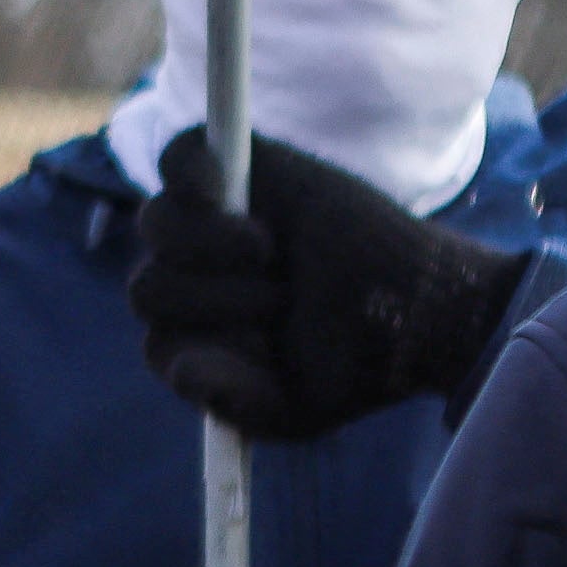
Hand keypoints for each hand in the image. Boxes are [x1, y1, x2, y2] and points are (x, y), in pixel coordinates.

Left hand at [128, 130, 523, 442]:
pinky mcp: (237, 170)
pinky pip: (178, 158)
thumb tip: (184, 372)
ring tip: (267, 251)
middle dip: (214, 301)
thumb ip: (235, 404)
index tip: (262, 346)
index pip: (161, 343)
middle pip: (150, 287)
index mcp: (197, 338)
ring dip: (207, 246)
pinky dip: (192, 172)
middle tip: (279, 299)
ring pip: (158, 226)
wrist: (416, 311)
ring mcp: (209, 222)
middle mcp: (193, 280)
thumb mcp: (294, 409)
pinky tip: (216, 192)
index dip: (205, 346)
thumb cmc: (352, 363)